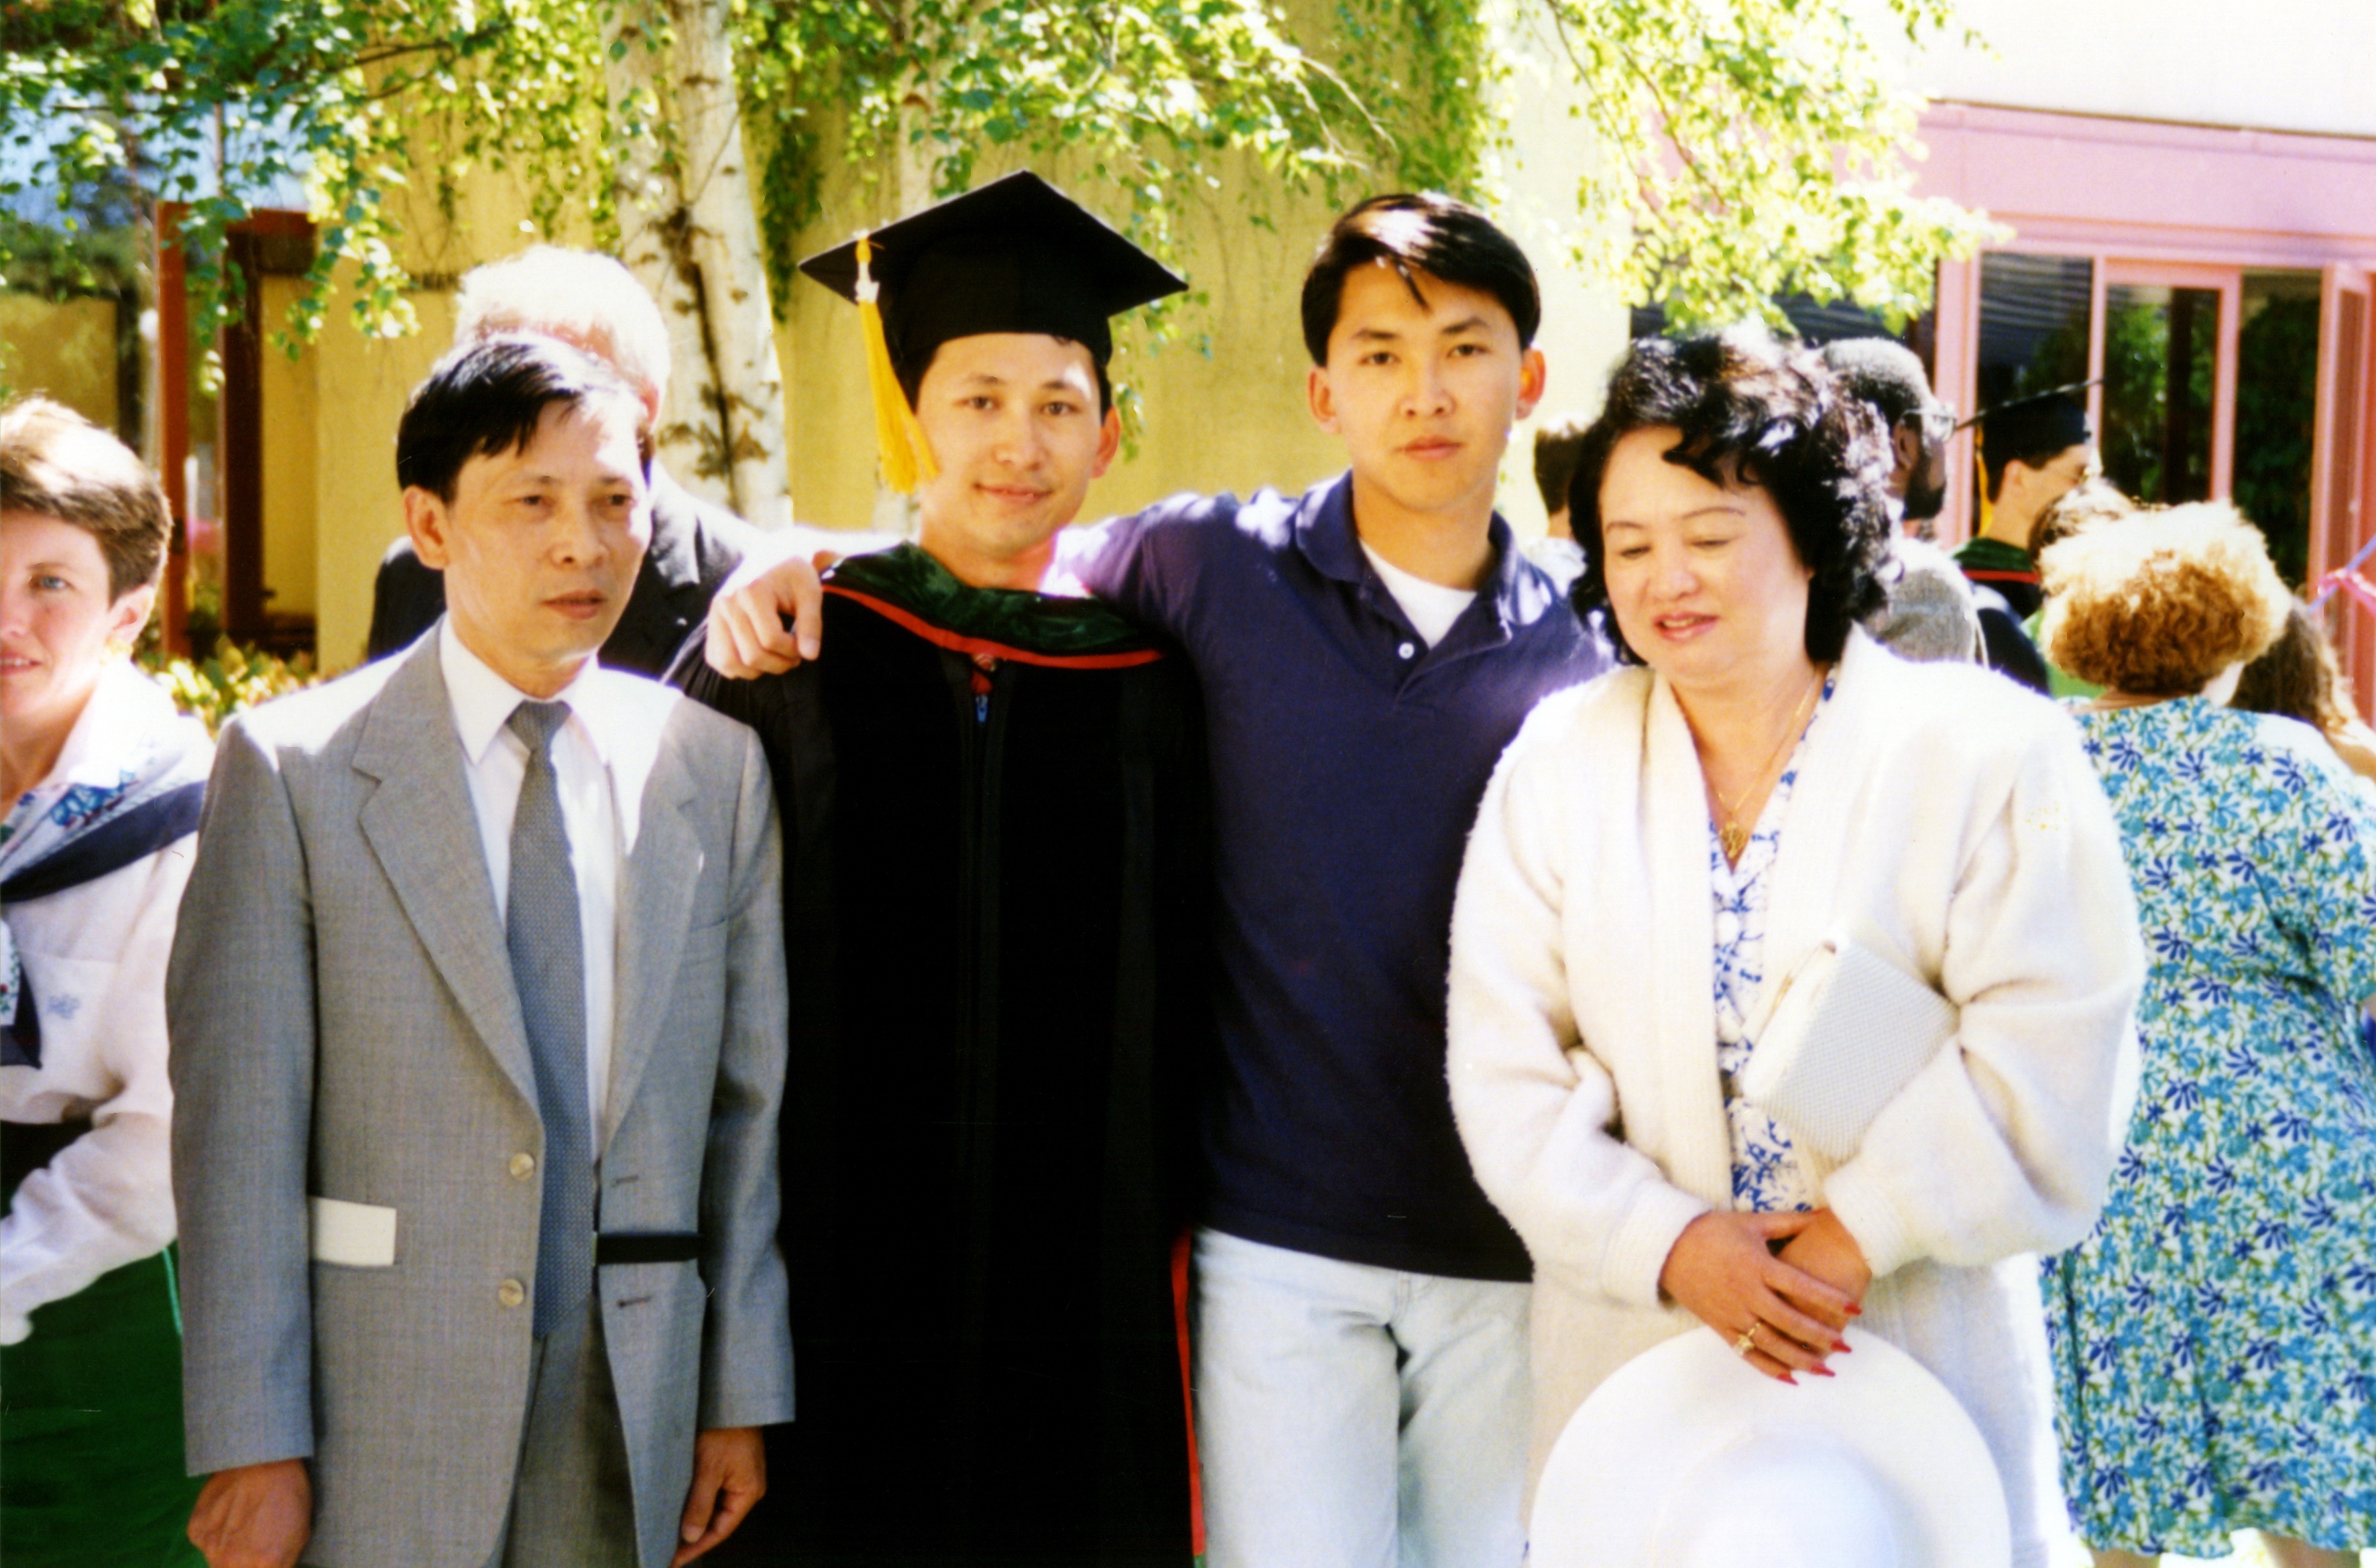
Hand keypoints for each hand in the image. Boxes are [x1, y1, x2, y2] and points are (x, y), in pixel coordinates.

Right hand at [187, 1458, 310, 1567]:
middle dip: (244, 1563)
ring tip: (243, 1522)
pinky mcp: (195, 1530)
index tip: (265, 1558)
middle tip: (254, 1540)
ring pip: (217, 1561)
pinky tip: (228, 1512)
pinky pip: (205, 1541)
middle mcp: (231, 1563)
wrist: (262, 1458)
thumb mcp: (300, 1533)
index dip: (263, 1566)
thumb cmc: (289, 1493)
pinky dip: (214, 1533)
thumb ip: (281, 1563)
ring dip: (228, 1550)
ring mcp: (209, 1548)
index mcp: (263, 1565)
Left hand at [673, 1425, 766, 1564]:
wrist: (729, 1396)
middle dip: (693, 1536)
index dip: (696, 1547)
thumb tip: (691, 1536)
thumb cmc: (723, 1429)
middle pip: (718, 1521)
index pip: (721, 1530)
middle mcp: (747, 1487)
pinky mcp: (730, 1465)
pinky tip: (677, 1507)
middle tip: (666, 1550)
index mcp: (749, 1491)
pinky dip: (696, 1501)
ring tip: (667, 1532)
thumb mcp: (707, 1468)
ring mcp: (739, 1475)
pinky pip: (713, 1491)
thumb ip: (700, 1505)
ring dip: (692, 1518)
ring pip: (714, 1506)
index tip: (673, 1560)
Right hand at [705, 551, 834, 677]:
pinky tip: (756, 660)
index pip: (771, 640)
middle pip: (752, 655)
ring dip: (757, 671)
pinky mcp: (711, 623)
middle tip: (794, 656)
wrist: (772, 554)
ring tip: (775, 659)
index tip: (803, 645)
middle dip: (779, 664)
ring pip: (729, 662)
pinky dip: (736, 668)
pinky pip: (716, 659)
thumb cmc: (794, 573)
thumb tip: (810, 656)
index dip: (792, 651)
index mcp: (751, 591)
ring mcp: (715, 614)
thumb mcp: (811, 592)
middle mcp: (727, 602)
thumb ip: (812, 624)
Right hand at [1658, 1210, 1859, 1383]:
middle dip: (1821, 1336)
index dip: (1829, 1299)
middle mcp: (1746, 1293)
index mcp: (1756, 1265)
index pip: (1800, 1286)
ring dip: (1801, 1359)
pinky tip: (1792, 1379)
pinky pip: (1747, 1353)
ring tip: (1827, 1369)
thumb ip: (1789, 1222)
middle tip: (1846, 1346)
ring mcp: (1732, 1313)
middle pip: (1790, 1321)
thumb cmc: (1711, 1230)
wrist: (1665, 1247)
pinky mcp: (1720, 1327)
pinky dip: (1770, 1368)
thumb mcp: (1751, 1222)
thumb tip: (1825, 1213)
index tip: (1854, 1309)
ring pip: (1771, 1344)